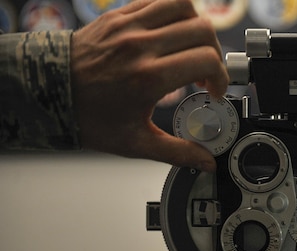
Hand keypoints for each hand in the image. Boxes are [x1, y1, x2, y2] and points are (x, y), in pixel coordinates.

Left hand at [71, 0, 228, 169]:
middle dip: (215, 54)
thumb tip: (206, 162)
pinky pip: (159, 0)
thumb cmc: (87, 116)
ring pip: (185, 7)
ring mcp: (129, 25)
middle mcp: (141, 45)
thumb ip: (177, 152)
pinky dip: (175, 14)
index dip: (220, 77)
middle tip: (204, 74)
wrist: (48, 91)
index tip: (213, 91)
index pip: (206, 60)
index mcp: (148, 77)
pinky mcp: (120, 14)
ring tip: (191, 50)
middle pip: (203, 30)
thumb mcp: (135, 142)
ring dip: (197, 28)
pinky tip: (172, 35)